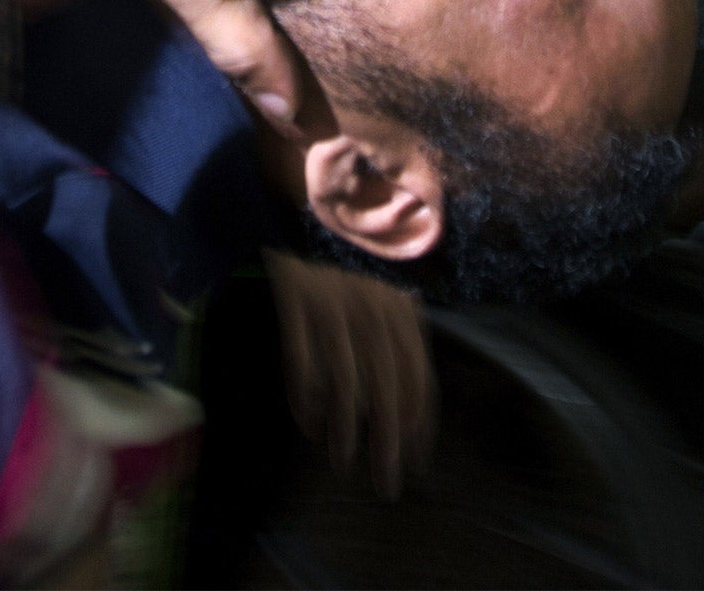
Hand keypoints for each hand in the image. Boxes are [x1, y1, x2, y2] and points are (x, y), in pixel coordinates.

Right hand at [265, 249, 435, 498]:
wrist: (285, 222)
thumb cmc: (334, 274)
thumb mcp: (375, 299)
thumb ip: (396, 338)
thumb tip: (414, 407)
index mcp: (397, 307)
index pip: (418, 374)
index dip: (419, 422)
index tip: (415, 460)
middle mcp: (370, 304)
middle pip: (386, 384)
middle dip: (388, 440)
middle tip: (386, 481)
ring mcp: (330, 300)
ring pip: (346, 379)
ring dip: (346, 428)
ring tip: (343, 461)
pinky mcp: (293, 299)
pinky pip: (302, 362)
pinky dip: (306, 398)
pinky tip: (310, 425)